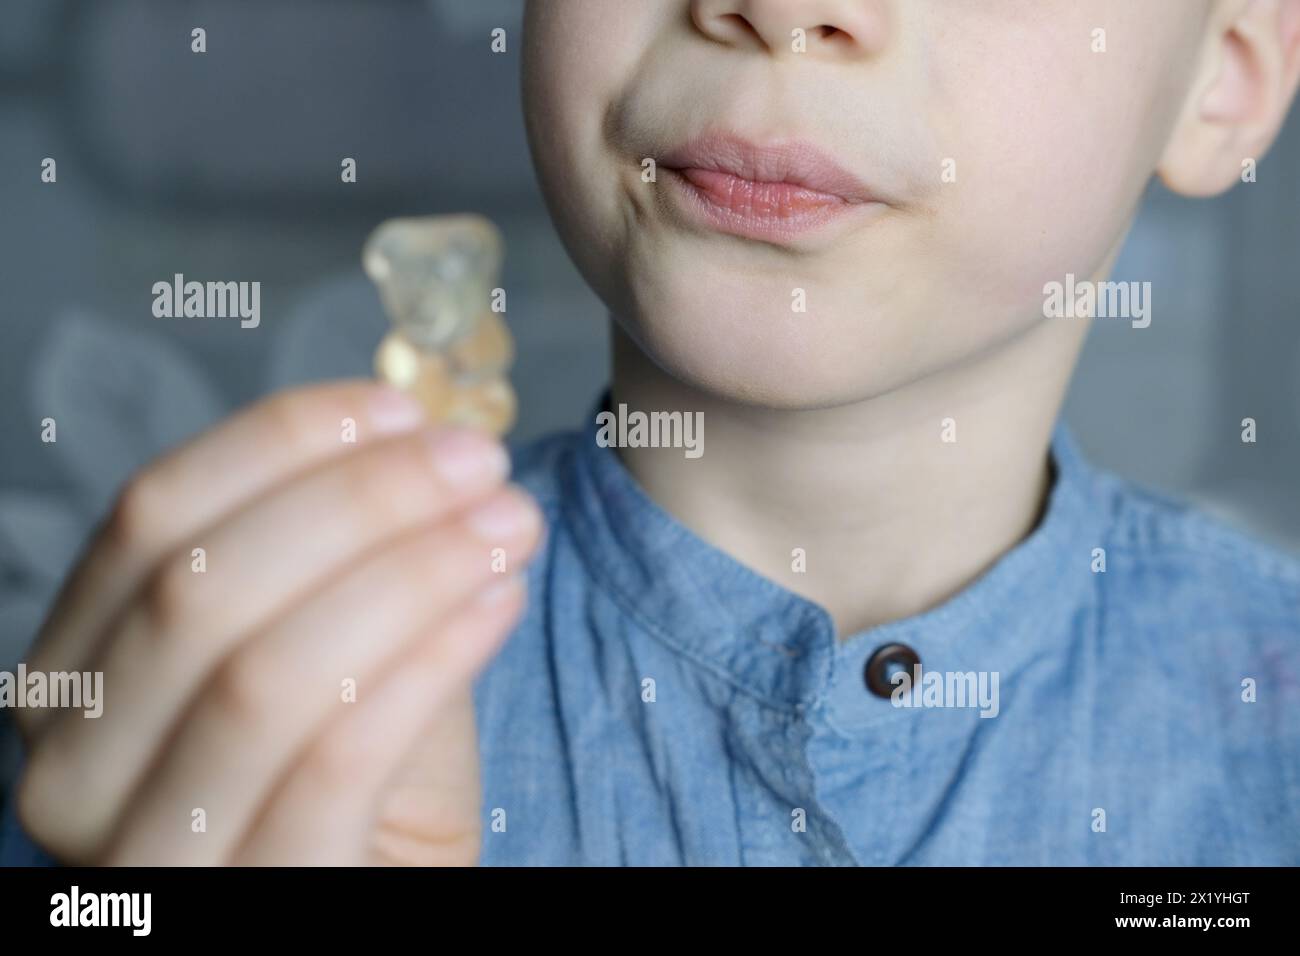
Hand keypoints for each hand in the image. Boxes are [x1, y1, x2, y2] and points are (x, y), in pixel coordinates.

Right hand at [13, 380, 542, 864]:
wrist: (381, 893)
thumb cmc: (361, 779)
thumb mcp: (337, 649)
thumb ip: (343, 556)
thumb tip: (423, 438)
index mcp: (73, 677)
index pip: (151, 516)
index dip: (281, 442)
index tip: (401, 407)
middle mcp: (71, 771)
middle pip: (199, 587)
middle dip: (359, 500)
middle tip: (478, 461)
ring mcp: (151, 857)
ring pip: (262, 675)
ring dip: (407, 574)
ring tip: (508, 527)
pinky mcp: (257, 906)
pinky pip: (337, 762)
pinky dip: (428, 664)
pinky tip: (499, 604)